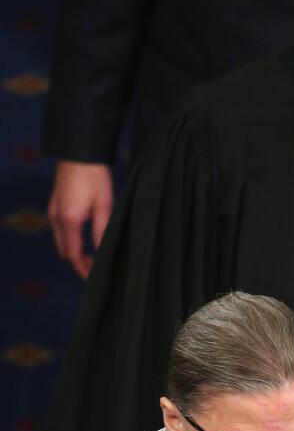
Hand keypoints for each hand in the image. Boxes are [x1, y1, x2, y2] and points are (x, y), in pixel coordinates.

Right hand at [47, 160, 113, 277]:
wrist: (79, 152)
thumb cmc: (94, 176)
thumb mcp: (104, 205)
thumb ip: (101, 231)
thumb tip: (102, 253)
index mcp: (68, 220)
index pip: (73, 255)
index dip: (83, 269)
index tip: (94, 278)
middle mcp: (56, 218)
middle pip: (65, 251)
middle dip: (79, 263)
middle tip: (96, 269)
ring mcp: (52, 211)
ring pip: (62, 242)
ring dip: (75, 252)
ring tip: (93, 257)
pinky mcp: (54, 205)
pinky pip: (60, 231)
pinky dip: (71, 241)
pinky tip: (85, 241)